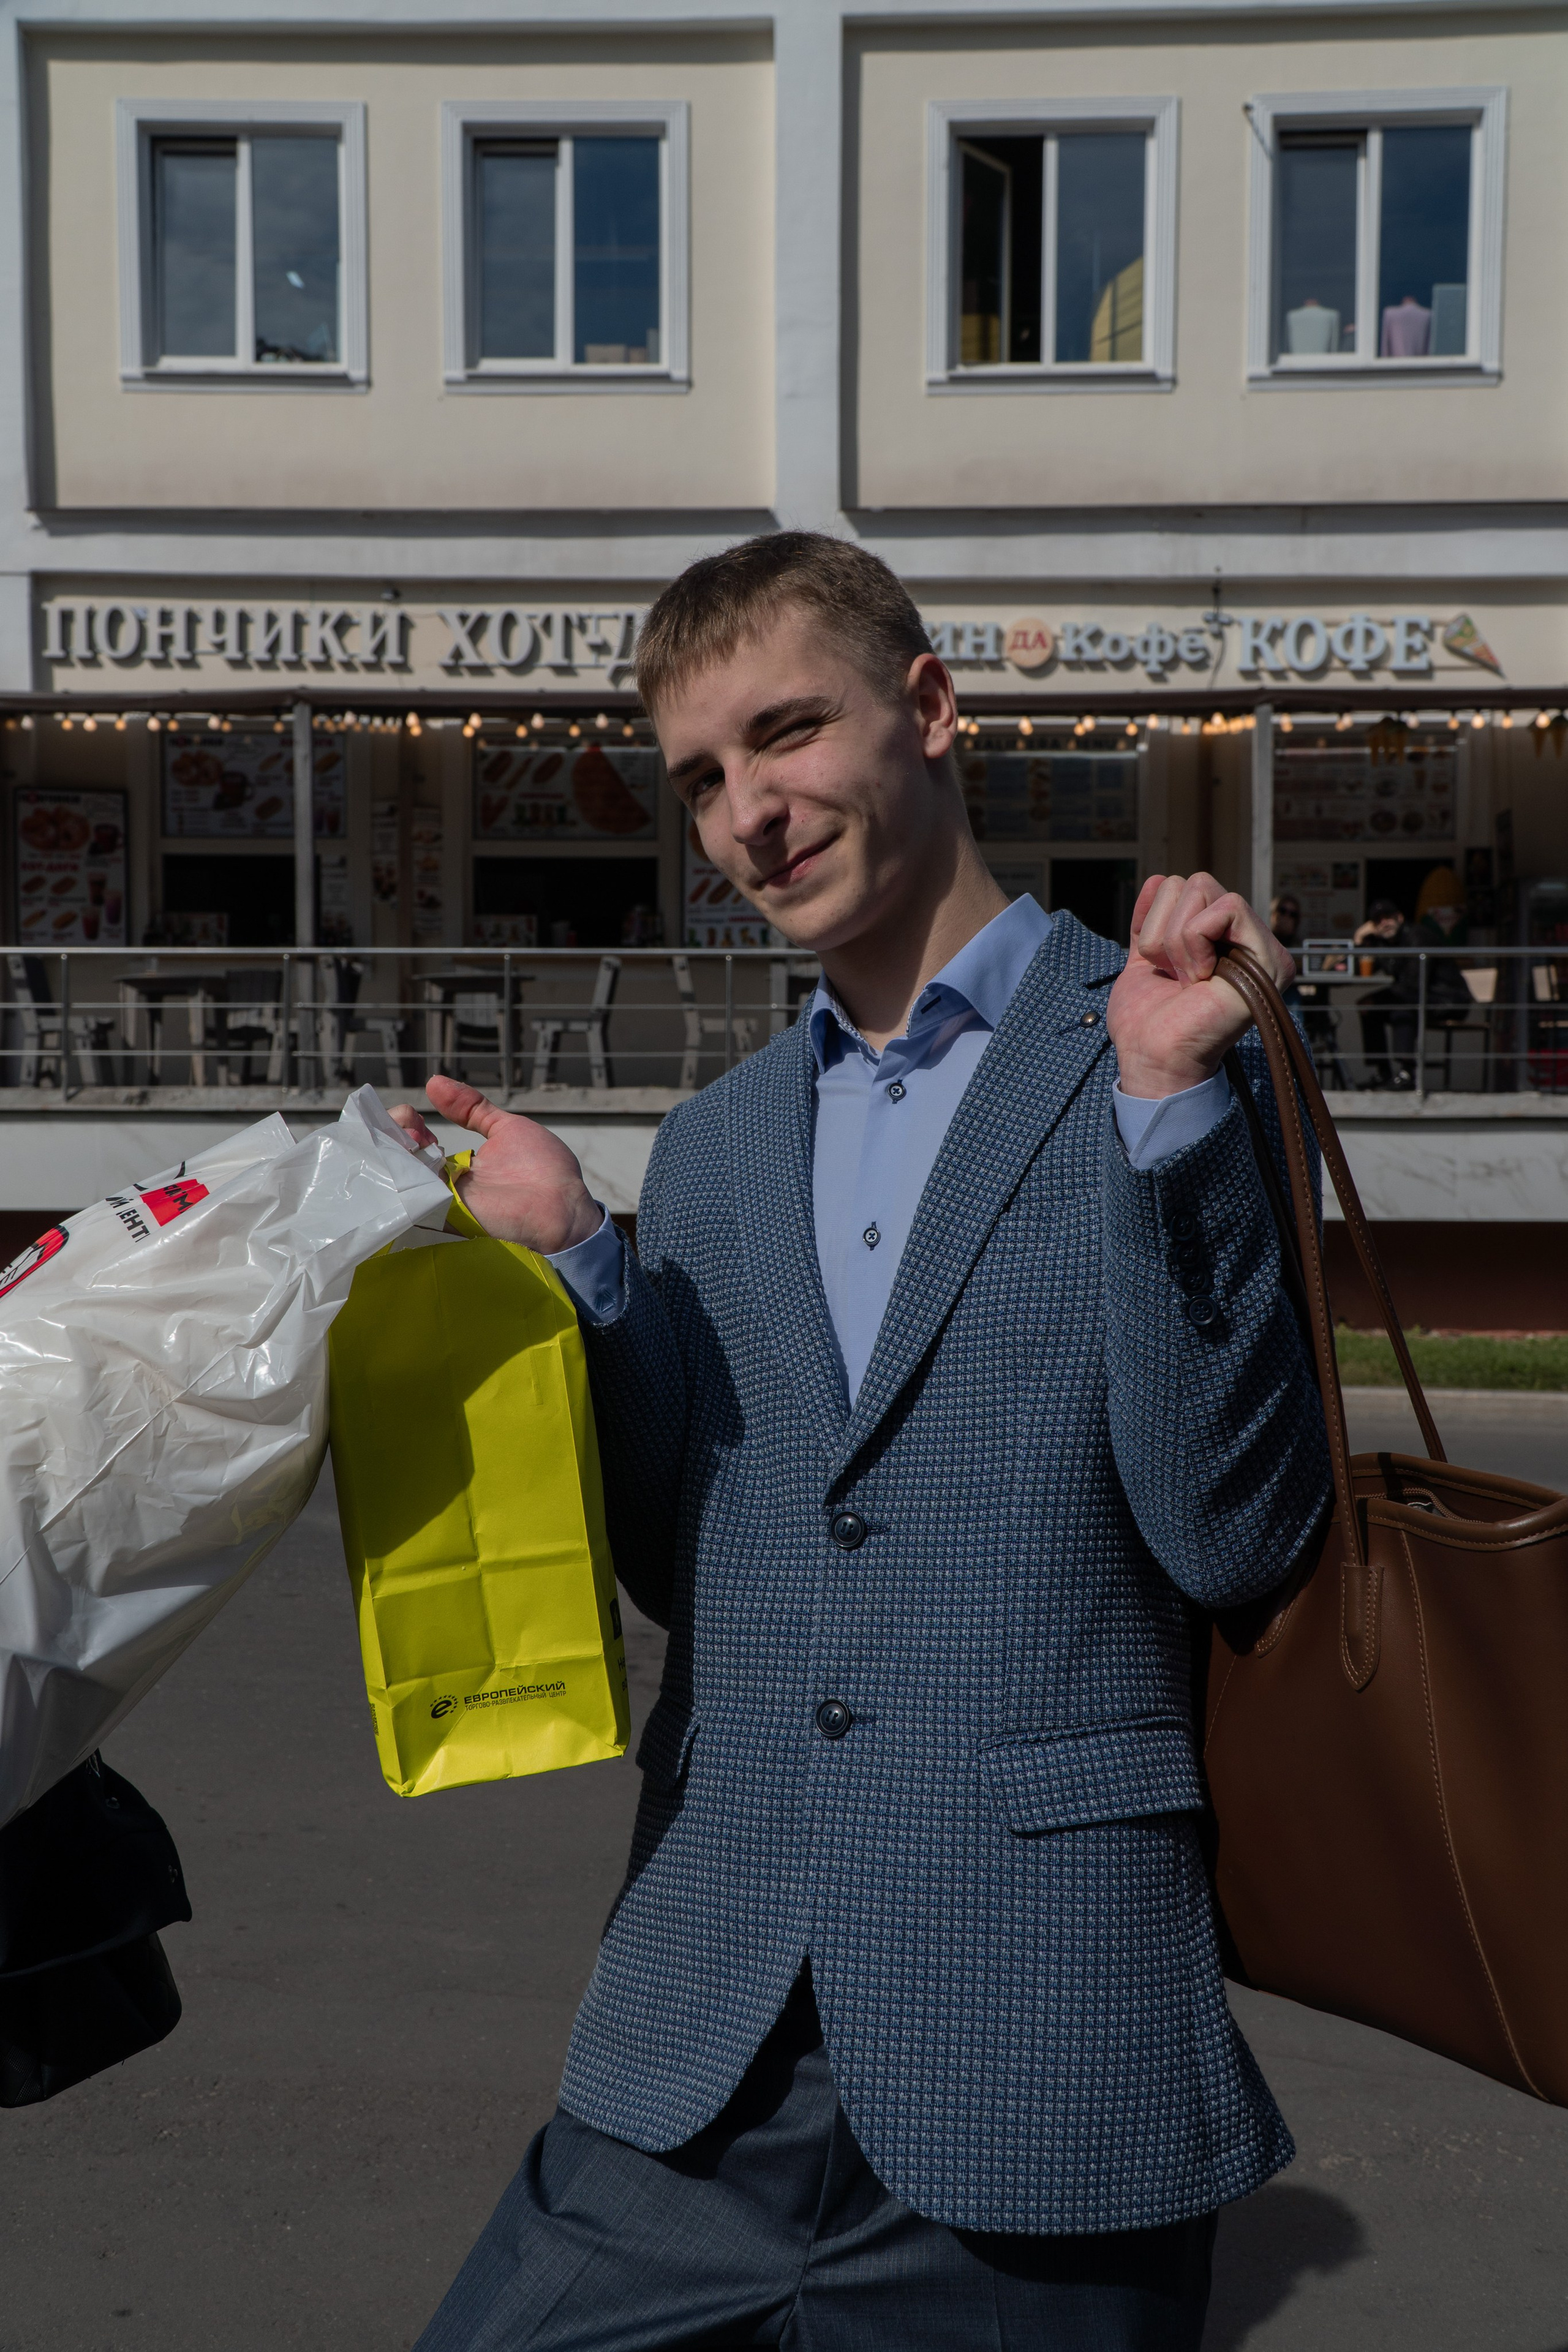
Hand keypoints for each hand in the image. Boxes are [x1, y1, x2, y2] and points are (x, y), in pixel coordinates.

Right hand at [387, 1074, 601, 1252]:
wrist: (561, 1207)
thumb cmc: (543, 1170)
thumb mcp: (506, 1128)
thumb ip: (472, 1109)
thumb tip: (433, 1082)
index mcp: (457, 1163)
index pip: (414, 1140)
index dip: (405, 1122)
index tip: (413, 1114)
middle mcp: (443, 1182)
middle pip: (398, 1156)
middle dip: (392, 1131)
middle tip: (409, 1124)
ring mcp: (440, 1199)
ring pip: (398, 1174)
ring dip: (394, 1147)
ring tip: (409, 1134)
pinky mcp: (443, 1214)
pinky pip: (410, 1195)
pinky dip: (401, 1171)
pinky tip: (405, 1151)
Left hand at [1107, 873, 1293, 1098]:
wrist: (1153, 1058)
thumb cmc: (1149, 1021)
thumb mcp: (1144, 961)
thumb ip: (1151, 923)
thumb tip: (1158, 878)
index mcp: (1222, 939)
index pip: (1186, 886)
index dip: (1158, 920)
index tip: (1162, 966)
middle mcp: (1247, 940)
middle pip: (1196, 881)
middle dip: (1165, 927)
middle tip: (1174, 973)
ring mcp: (1262, 949)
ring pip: (1204, 888)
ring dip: (1175, 938)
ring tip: (1186, 979)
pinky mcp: (1269, 959)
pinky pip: (1226, 908)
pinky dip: (1195, 941)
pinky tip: (1200, 979)